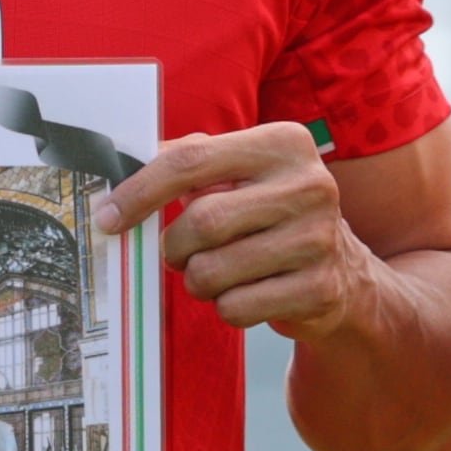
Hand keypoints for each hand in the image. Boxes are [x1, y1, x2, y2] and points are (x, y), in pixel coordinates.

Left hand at [94, 125, 363, 338]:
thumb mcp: (239, 174)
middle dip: (175, 247)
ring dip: (198, 280)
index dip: (139, 192)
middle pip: (201, 222)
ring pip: (212, 271)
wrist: (344, 273)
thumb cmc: (269, 215)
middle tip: (179, 253)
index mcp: (283, 143)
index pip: (190, 160)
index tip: (106, 217)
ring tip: (218, 271)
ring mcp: (319, 239)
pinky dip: (226, 307)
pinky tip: (249, 292)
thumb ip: (185, 161)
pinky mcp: (320, 289)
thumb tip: (118, 165)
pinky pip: (236, 308)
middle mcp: (310, 185)